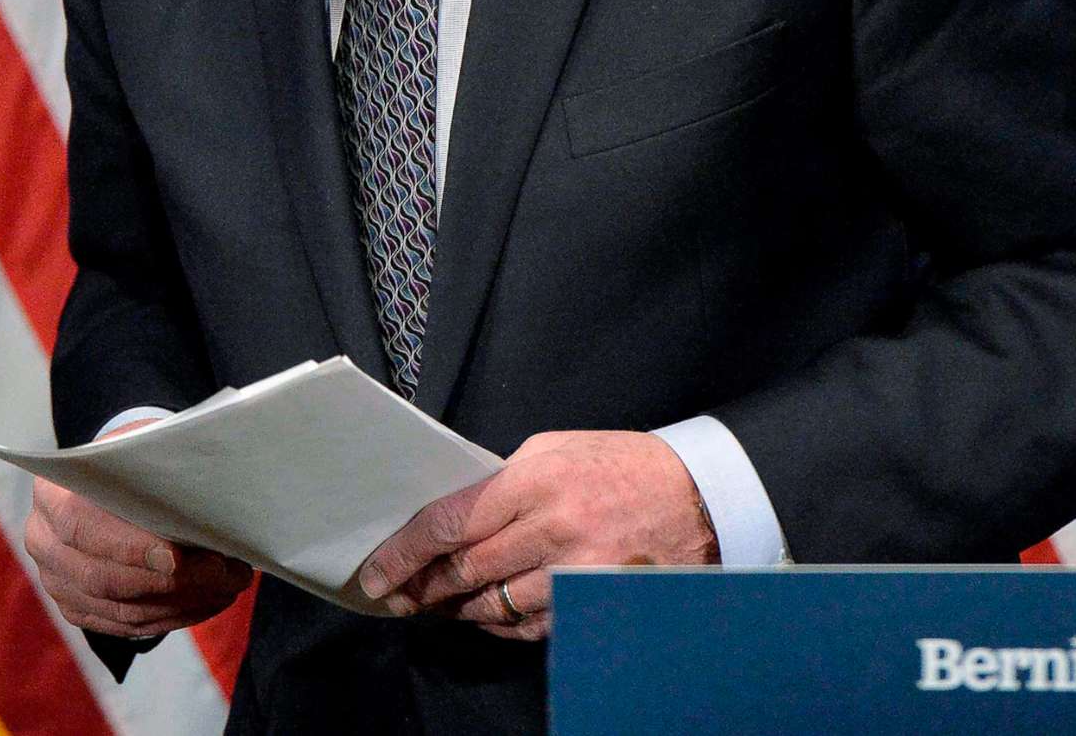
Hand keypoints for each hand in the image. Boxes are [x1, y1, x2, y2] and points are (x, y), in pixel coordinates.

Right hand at [24, 423, 252, 640]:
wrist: (109, 481)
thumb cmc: (131, 462)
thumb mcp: (141, 448)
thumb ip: (160, 468)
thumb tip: (208, 499)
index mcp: (51, 492)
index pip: (80, 525)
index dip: (128, 547)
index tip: (177, 557)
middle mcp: (43, 540)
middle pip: (101, 576)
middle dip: (169, 582)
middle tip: (222, 574)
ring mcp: (56, 580)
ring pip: (118, 608)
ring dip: (180, 603)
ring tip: (226, 586)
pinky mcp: (76, 608)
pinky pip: (124, 625)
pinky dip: (171, 617)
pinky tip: (207, 601)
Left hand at [355, 431, 716, 641]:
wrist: (699, 496)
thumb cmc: (623, 466)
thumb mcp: (557, 450)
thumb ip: (504, 482)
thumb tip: (455, 518)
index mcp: (535, 479)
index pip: (449, 523)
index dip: (404, 553)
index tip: (375, 574)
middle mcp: (551, 528)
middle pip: (464, 570)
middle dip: (422, 587)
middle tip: (397, 596)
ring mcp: (574, 573)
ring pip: (491, 605)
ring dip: (458, 608)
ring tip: (440, 604)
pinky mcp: (592, 604)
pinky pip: (529, 626)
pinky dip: (501, 624)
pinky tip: (487, 614)